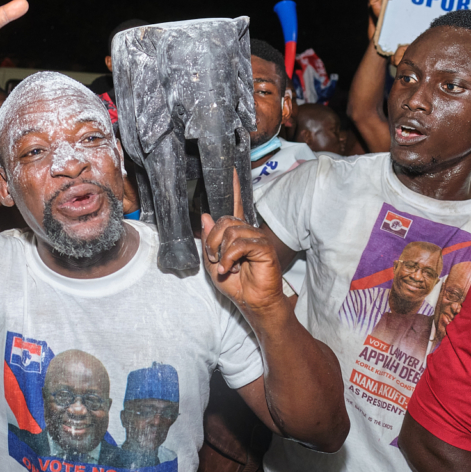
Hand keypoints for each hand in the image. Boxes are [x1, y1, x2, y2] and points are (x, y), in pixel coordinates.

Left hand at [200, 172, 283, 311]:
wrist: (251, 302)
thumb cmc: (236, 284)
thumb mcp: (213, 262)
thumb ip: (209, 240)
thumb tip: (206, 216)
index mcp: (237, 233)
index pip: (235, 205)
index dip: (234, 187)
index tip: (231, 169)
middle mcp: (248, 232)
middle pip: (224, 220)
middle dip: (212, 241)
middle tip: (216, 258)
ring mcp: (257, 238)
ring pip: (230, 231)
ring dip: (221, 251)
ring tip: (226, 266)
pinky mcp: (264, 248)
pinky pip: (240, 243)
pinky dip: (229, 258)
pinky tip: (231, 268)